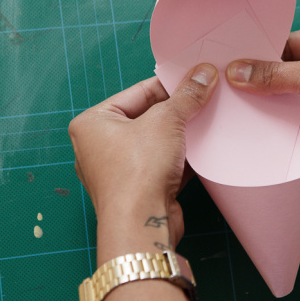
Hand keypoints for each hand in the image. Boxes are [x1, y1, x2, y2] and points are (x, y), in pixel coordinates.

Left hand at [68, 64, 216, 254]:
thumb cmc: (137, 171)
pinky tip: (204, 148)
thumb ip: (187, 96)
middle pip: (147, 116)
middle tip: (205, 97)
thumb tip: (203, 74)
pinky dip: (181, 156)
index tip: (195, 78)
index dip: (169, 84)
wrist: (141, 225)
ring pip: (156, 141)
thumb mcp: (166, 121)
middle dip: (177, 110)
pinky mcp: (136, 190)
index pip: (138, 92)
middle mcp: (98, 146)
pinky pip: (161, 163)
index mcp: (92, 123)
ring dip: (181, 134)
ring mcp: (117, 171)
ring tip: (207, 120)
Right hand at [226, 21, 299, 183]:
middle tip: (226, 85)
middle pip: (287, 68)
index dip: (261, 52)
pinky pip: (297, 118)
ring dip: (269, 104)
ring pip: (289, 95)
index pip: (289, 40)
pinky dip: (280, 123)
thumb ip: (275, 74)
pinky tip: (255, 126)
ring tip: (233, 107)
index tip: (230, 61)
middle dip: (261, 80)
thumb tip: (239, 70)